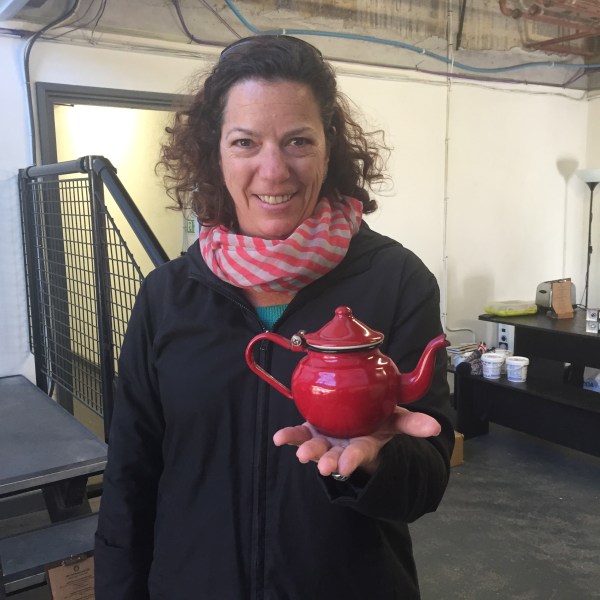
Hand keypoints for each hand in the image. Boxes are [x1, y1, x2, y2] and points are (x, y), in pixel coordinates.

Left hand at [273, 407, 440, 479]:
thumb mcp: (396, 421)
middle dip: (328, 462)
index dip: (353, 460)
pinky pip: (298, 434)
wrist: (361, 421)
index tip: (346, 467)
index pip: (359, 453)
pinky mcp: (312, 431)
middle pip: (335, 456)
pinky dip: (288, 437)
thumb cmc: (379, 421)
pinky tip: (278, 438)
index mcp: (364, 443)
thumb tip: (434, 427)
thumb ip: (412, 424)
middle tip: (321, 467)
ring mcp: (326, 440)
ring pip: (316, 448)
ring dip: (308, 451)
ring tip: (302, 455)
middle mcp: (343, 445)